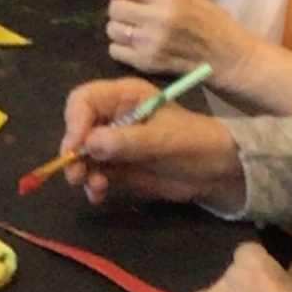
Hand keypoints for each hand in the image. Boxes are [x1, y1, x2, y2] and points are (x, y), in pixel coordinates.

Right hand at [56, 77, 247, 208]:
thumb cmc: (195, 144)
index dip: (75, 121)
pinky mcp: (116, 166)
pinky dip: (91, 185)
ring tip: (95, 188)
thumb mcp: (164, 140)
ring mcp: (112, 143)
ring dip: (81, 172)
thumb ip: (127, 141)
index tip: (76, 147)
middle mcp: (113, 117)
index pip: (84, 100)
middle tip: (76, 174)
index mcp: (124, 97)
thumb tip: (89, 144)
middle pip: (76, 127)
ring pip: (80, 154)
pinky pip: (92, 173)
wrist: (218, 172)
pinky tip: (99, 194)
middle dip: (73, 151)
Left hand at [105, 0, 258, 79]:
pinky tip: (137, 46)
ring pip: (111, 29)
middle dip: (119, 9)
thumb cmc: (210, 22)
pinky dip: (122, 48)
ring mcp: (150, 42)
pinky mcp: (147, 63)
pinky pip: (115, 50)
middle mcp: (157, 18)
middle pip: (114, 8)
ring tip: (136, 30)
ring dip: (120, 28)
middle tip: (132, 13)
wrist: (229, 57)